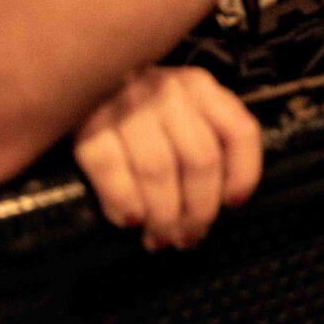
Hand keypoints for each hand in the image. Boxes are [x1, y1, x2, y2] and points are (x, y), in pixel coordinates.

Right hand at [71, 67, 260, 251]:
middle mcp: (171, 93)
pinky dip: (125, 202)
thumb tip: (218, 207)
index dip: (243, 173)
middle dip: (198, 210)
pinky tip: (131, 220)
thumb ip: (207, 142)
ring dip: (163, 216)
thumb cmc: (142, 107)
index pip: (239, 131)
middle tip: (188, 238)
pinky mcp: (90, 127)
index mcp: (202, 88)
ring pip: (159, 171)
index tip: (232, 204)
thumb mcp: (184, 109)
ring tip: (160, 239)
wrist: (81, 84)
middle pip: (200, 160)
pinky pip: (113, 171)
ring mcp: (129, 108)